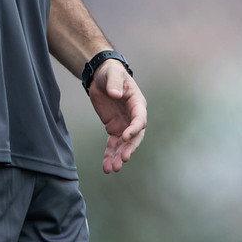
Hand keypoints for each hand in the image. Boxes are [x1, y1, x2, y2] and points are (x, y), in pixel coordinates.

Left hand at [85, 59, 146, 173]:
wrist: (101, 76)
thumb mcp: (113, 73)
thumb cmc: (111, 72)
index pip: (139, 119)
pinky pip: (113, 144)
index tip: (124, 136)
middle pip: (134, 136)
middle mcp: (133, 116)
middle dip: (128, 148)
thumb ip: (114, 83)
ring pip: (123, 144)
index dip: (134, 129)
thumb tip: (115, 94)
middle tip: (122, 160)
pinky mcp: (114, 128)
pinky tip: (106, 166)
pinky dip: (109, 155)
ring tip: (112, 169)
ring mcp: (124, 124)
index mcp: (137, 103)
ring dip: (118, 156)